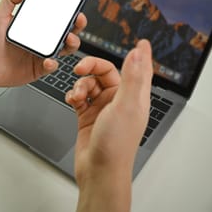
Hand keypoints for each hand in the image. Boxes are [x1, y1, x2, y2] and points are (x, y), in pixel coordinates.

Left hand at [0, 0, 86, 87]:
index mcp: (36, 26)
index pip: (57, 17)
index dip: (69, 11)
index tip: (74, 6)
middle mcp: (42, 39)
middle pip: (68, 31)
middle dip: (78, 25)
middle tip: (78, 20)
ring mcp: (42, 54)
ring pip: (65, 48)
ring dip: (71, 43)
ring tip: (68, 39)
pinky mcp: (39, 69)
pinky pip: (53, 66)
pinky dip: (53, 63)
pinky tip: (48, 60)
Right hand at [66, 40, 152, 211]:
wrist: (98, 170)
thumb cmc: (116, 144)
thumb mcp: (126, 106)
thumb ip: (132, 77)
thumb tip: (139, 52)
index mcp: (134, 97)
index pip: (139, 68)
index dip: (139, 55)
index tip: (140, 41)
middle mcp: (119, 100)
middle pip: (105, 72)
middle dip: (90, 68)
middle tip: (78, 69)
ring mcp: (103, 108)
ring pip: (90, 83)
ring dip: (79, 85)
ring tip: (76, 95)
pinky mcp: (88, 116)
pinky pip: (80, 96)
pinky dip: (73, 95)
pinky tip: (71, 100)